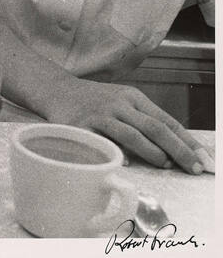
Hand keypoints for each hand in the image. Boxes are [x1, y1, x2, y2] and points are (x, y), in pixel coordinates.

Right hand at [46, 80, 213, 174]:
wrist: (56, 90)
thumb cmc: (93, 101)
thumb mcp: (121, 101)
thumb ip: (142, 119)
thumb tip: (172, 148)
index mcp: (133, 97)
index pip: (167, 120)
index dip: (187, 141)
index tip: (203, 159)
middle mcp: (119, 103)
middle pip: (155, 127)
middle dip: (179, 149)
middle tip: (193, 167)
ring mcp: (100, 114)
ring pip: (132, 133)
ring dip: (152, 151)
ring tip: (166, 164)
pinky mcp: (81, 125)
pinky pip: (102, 142)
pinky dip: (116, 152)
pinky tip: (127, 163)